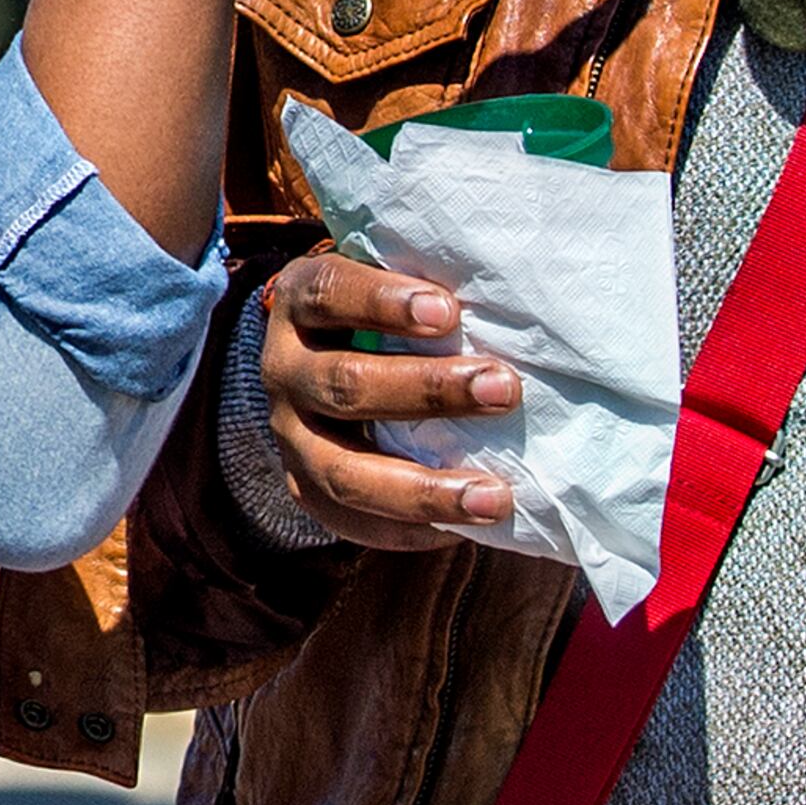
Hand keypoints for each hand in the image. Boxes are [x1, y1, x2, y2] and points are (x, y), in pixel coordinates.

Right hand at [256, 246, 523, 548]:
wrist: (322, 354)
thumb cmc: (385, 306)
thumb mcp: (392, 275)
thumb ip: (433, 274)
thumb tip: (522, 282)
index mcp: (301, 298)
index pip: (330, 293)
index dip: (383, 302)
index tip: (449, 311)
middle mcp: (284, 367)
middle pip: (344, 384)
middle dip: (428, 391)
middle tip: (505, 389)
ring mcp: (288, 433)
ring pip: (342, 471)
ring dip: (423, 488)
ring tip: (495, 496)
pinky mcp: (303, 485)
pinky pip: (346, 520)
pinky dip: (406, 529)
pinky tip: (462, 529)